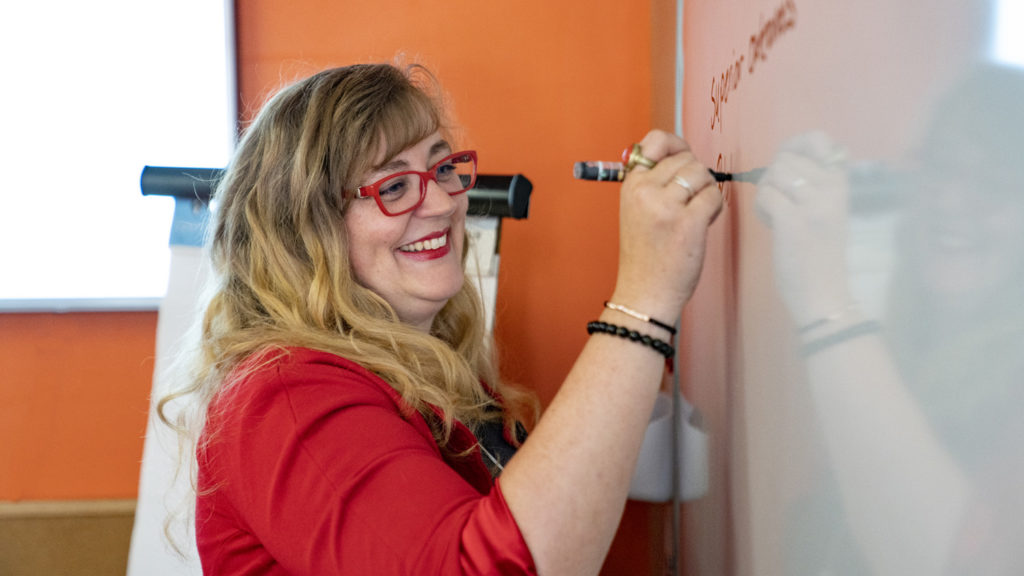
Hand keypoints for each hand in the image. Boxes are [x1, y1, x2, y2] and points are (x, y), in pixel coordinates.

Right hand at [611, 130, 722, 321]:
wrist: (644, 294)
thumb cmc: (645, 255)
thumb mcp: (636, 211)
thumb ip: (653, 183)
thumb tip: (682, 155)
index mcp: (630, 186)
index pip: (655, 141)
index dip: (675, 145)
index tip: (682, 159)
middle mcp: (645, 191)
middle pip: (686, 159)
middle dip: (695, 178)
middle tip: (688, 203)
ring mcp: (666, 207)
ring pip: (702, 174)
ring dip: (706, 192)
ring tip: (696, 214)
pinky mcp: (687, 222)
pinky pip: (713, 196)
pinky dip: (714, 208)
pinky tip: (702, 224)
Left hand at [754, 131, 852, 326]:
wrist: (824, 295)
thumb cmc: (820, 254)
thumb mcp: (828, 210)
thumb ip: (813, 184)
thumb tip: (785, 158)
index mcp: (842, 183)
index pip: (819, 140)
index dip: (797, 144)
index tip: (788, 161)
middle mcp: (832, 188)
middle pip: (785, 160)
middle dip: (773, 179)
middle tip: (781, 204)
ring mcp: (814, 204)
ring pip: (773, 175)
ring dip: (767, 194)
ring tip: (778, 216)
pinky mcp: (794, 221)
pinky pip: (766, 196)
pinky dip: (762, 209)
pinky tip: (773, 224)